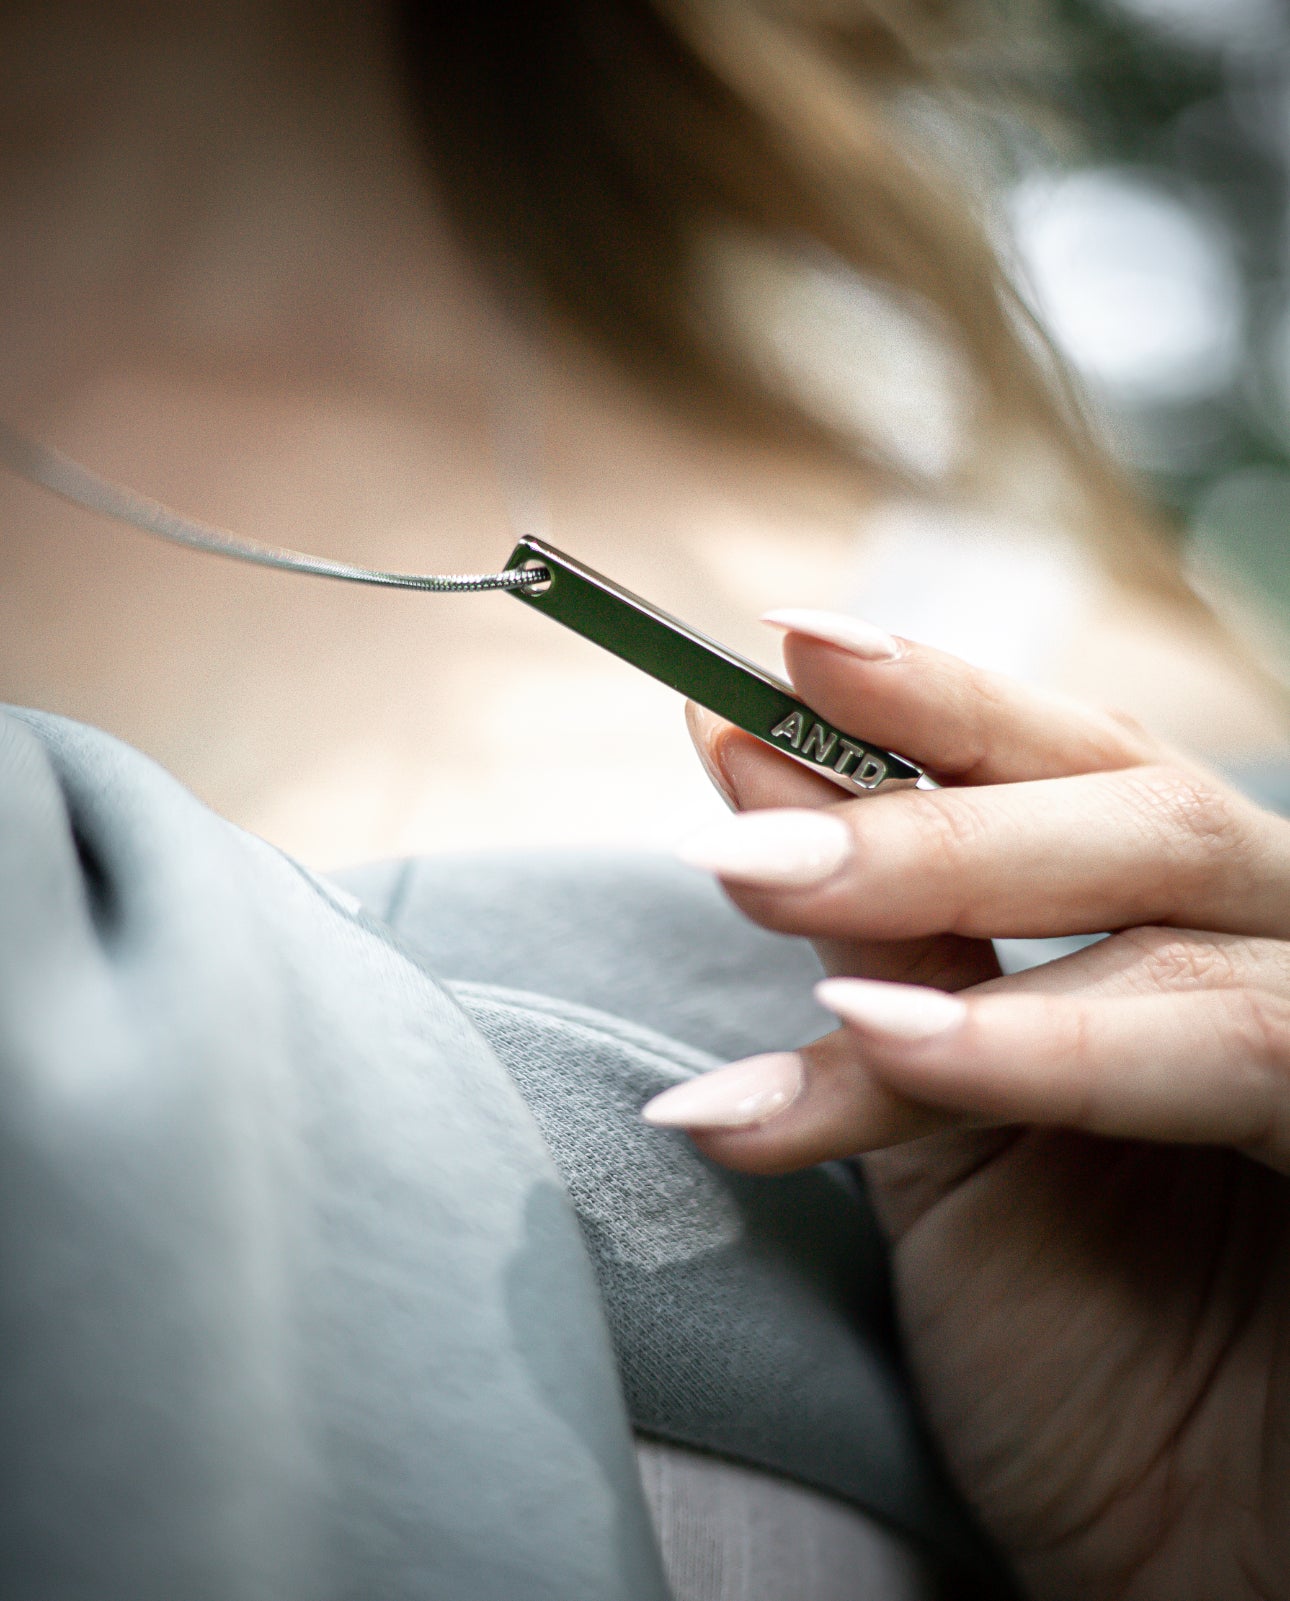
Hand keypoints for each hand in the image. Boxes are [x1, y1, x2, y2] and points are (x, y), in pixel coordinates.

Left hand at [648, 611, 1289, 1600]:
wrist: (1200, 1579)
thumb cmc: (1088, 1374)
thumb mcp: (945, 1143)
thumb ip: (879, 964)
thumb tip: (746, 770)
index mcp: (1177, 950)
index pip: (1069, 769)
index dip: (929, 702)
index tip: (765, 655)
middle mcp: (1276, 959)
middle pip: (1133, 795)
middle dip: (928, 762)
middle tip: (736, 726)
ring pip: (1181, 883)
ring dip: (948, 865)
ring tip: (755, 875)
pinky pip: (1237, 1047)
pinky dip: (1048, 1040)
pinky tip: (883, 1038)